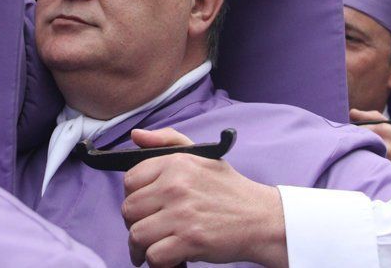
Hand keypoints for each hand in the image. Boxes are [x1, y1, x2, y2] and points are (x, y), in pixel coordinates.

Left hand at [122, 128, 287, 267]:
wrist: (261, 218)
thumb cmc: (229, 190)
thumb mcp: (201, 154)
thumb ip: (166, 140)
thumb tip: (136, 135)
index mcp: (176, 163)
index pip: (131, 180)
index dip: (134, 196)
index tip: (145, 206)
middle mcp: (176, 186)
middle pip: (129, 209)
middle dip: (135, 223)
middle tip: (149, 229)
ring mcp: (182, 214)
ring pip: (137, 235)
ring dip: (141, 247)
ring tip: (152, 247)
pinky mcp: (190, 240)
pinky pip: (154, 256)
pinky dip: (157, 262)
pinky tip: (168, 257)